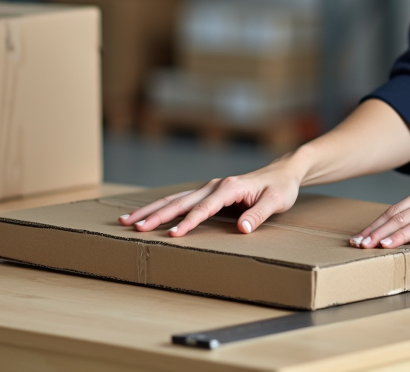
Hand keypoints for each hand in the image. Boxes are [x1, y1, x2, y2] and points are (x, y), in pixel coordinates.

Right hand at [116, 160, 302, 237]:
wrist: (283, 174)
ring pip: (175, 199)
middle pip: (180, 201)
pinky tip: (146, 214)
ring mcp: (210, 188)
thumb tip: (242, 229)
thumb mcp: (276, 202)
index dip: (188, 222)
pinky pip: (181, 201)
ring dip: (151, 210)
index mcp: (229, 187)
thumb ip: (258, 215)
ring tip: (126, 219)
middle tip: (133, 226)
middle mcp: (215, 185)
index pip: (204, 208)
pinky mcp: (209, 193)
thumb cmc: (280, 189)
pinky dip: (162, 207)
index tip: (172, 235)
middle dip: (156, 214)